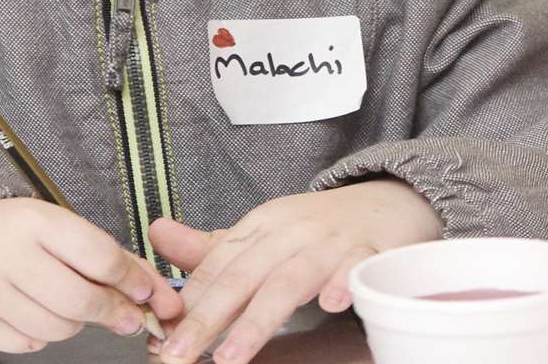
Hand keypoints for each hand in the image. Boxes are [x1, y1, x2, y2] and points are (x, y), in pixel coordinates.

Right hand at [0, 197, 182, 352]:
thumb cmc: (21, 235)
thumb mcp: (65, 230)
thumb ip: (114, 259)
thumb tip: (158, 296)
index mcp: (34, 222)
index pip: (98, 257)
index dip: (131, 279)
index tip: (143, 291)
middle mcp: (4, 254)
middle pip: (78, 300)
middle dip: (111, 312)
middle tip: (125, 317)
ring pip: (55, 328)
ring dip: (74, 324)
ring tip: (67, 305)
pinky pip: (27, 344)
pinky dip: (41, 335)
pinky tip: (34, 312)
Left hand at [149, 179, 442, 363]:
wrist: (391, 198)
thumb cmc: (321, 226)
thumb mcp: (264, 230)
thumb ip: (212, 246)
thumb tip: (156, 235)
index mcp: (261, 225)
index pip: (216, 267)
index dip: (186, 305)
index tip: (161, 341)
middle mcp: (292, 231)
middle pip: (244, 276)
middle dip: (207, 319)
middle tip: (179, 355)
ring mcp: (332, 242)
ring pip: (291, 280)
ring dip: (260, 319)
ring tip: (232, 355)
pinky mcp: (372, 251)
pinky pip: (356, 268)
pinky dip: (344, 284)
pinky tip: (331, 304)